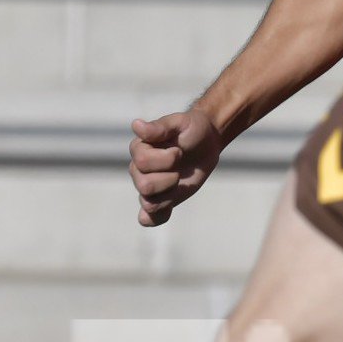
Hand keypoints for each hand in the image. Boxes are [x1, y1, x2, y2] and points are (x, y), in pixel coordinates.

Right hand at [130, 106, 229, 226]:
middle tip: (181, 165)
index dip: (166, 159)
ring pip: (149, 204)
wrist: (206, 142)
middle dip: (170, 177)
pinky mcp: (160, 199)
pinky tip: (168, 209)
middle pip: (144, 186)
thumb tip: (136, 125)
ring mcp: (149, 186)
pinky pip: (150, 218)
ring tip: (180, 180)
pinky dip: (156, 218)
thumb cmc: (191, 129)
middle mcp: (138, 169)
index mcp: (139, 149)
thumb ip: (158, 127)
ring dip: (170, 194)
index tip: (179, 150)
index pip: (142, 162)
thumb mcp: (179, 123)